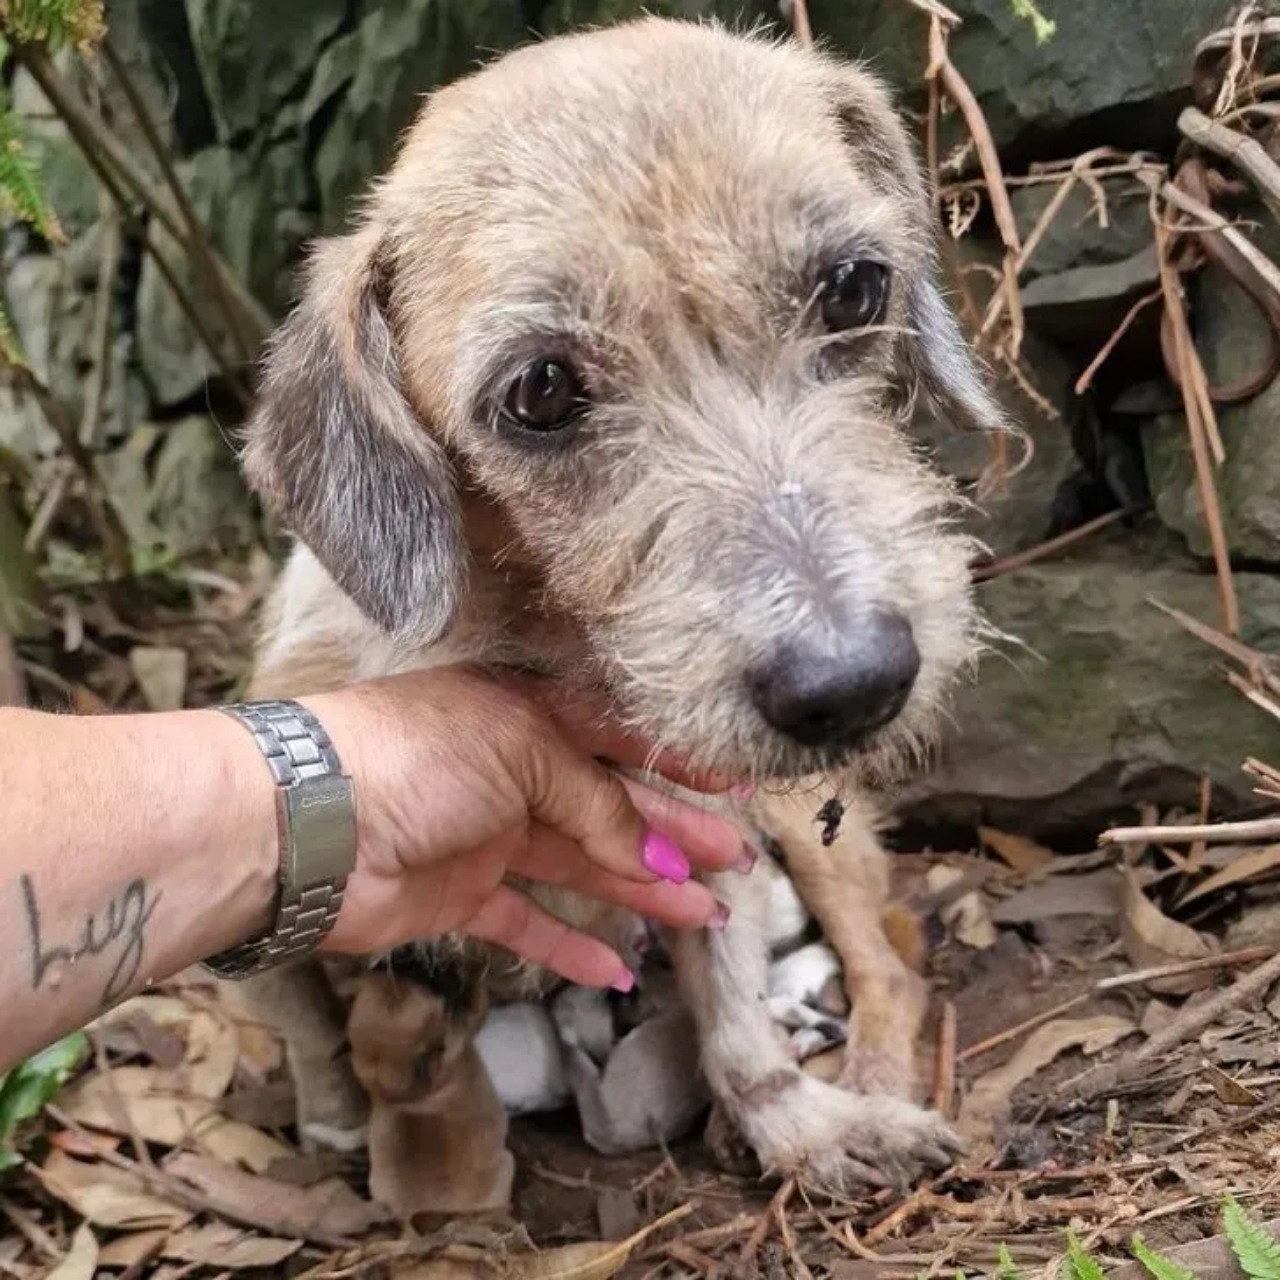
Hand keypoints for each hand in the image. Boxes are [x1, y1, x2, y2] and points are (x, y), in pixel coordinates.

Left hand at [303, 666, 750, 987]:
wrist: (307, 823)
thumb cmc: (417, 758)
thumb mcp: (523, 753)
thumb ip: (598, 806)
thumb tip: (660, 860)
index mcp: (527, 718)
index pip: (618, 738)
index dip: (675, 763)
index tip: (731, 788)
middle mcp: (512, 773)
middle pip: (611, 809)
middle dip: (674, 835)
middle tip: (736, 863)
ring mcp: (487, 837)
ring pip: (583, 867)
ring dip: (642, 893)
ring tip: (705, 918)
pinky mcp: (460, 897)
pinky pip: (526, 924)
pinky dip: (569, 948)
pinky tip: (617, 971)